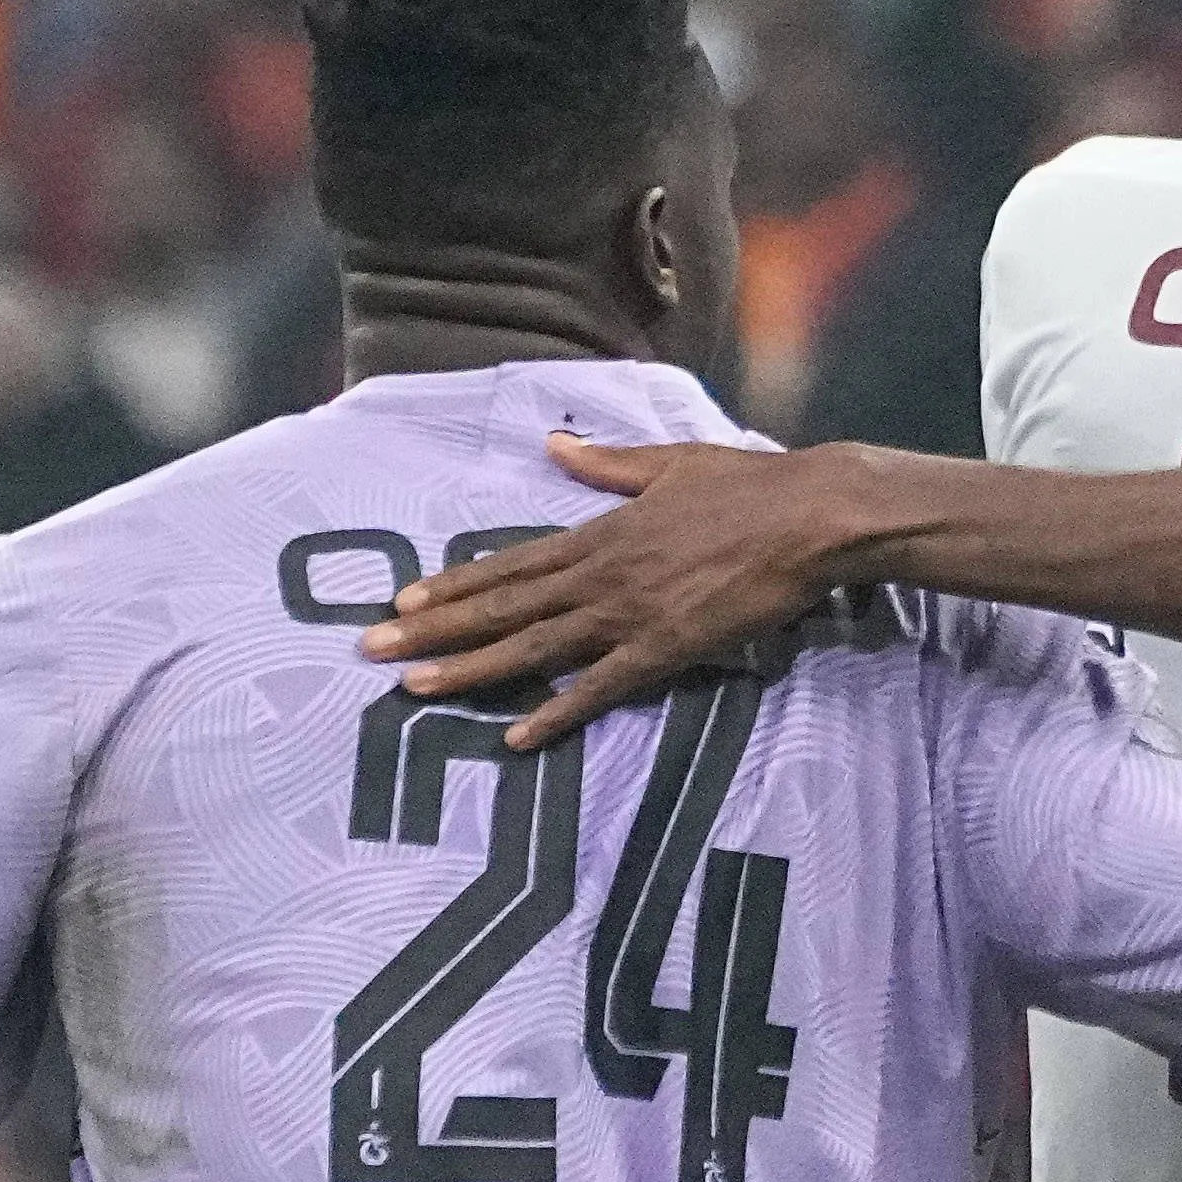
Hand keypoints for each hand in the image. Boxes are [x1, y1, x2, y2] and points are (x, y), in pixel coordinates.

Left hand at [360, 434, 865, 746]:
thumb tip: (554, 446)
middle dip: (434, 631)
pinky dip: (557, 712)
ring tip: (416, 689)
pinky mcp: (665, 648)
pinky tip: (517, 735)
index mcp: (600, 532)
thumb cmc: (748, 486)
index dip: (453, 586)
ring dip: (471, 670)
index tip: (402, 604)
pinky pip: (601, 688)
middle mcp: (600, 574)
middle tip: (373, 652)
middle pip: (503, 608)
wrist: (808, 516)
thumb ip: (605, 465)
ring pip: (534, 647)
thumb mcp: (668, 463)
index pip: (511, 565)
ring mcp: (628, 614)